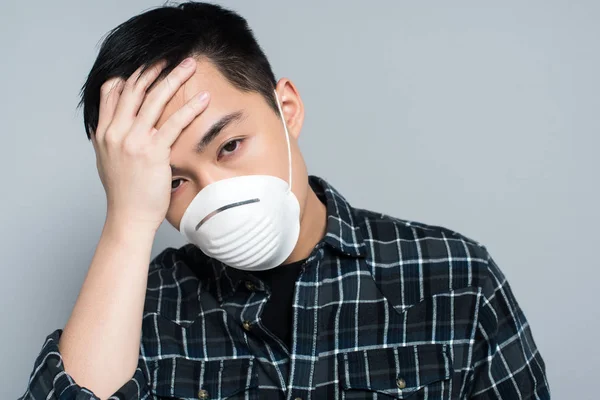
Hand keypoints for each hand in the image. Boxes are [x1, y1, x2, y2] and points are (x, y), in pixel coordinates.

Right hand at [91, 57, 208, 231]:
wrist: (128, 218)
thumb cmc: (125, 192)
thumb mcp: (110, 160)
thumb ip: (114, 137)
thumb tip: (122, 122)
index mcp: (103, 131)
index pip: (113, 91)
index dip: (132, 73)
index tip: (149, 62)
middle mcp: (115, 131)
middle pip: (134, 88)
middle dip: (154, 68)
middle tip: (173, 56)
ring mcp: (132, 140)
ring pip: (154, 99)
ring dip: (174, 78)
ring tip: (190, 66)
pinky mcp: (152, 151)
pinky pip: (173, 123)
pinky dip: (189, 108)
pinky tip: (203, 98)